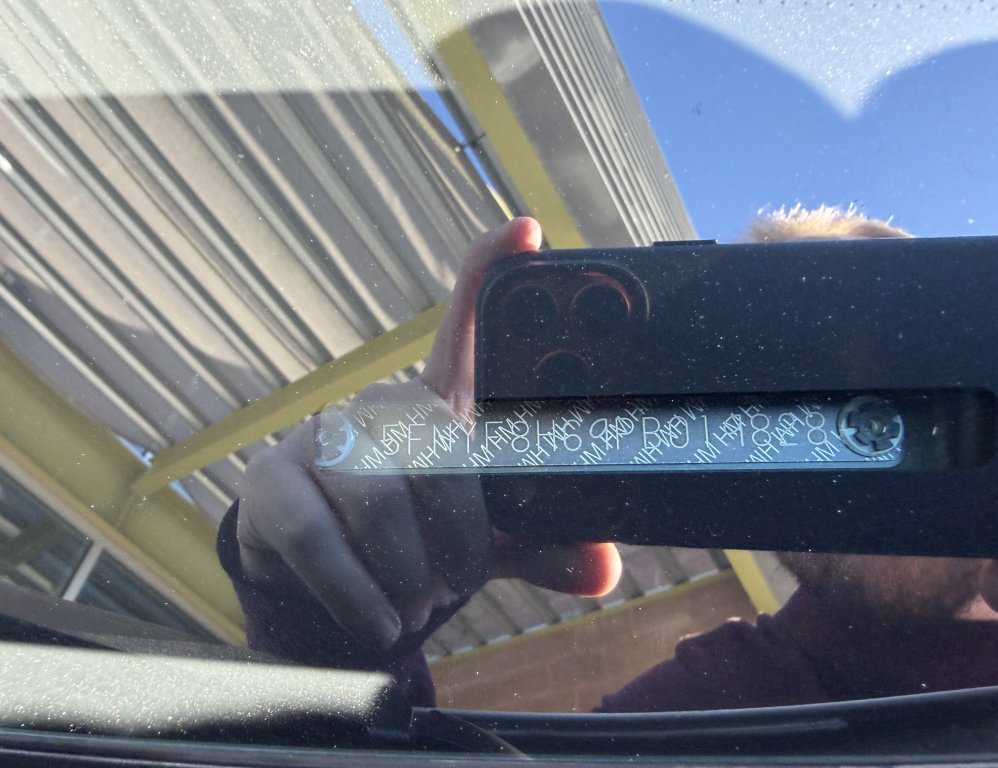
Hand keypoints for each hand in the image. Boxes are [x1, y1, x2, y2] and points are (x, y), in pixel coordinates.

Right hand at [236, 218, 621, 655]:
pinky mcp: (273, 481)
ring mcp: (321, 438)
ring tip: (417, 603)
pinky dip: (357, 591)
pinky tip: (379, 620)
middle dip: (461, 534)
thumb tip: (601, 568)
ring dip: (410, 568)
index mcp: (440, 409)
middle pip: (436, 444)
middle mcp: (381, 409)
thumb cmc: (413, 542)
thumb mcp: (479, 544)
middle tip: (456, 582)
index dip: (489, 271)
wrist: (321, 583)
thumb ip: (535, 547)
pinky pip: (317, 535)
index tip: (527, 229)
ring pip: (380, 494)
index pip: (462, 327)